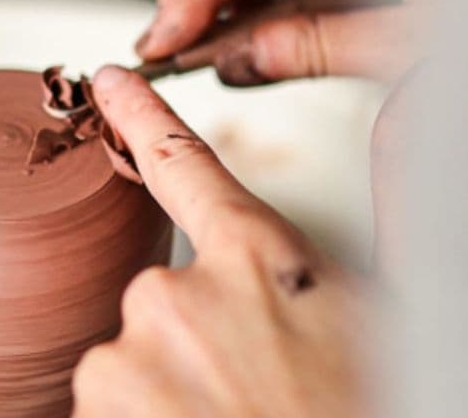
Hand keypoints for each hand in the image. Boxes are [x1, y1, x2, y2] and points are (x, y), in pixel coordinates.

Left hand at [72, 66, 377, 416]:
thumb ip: (331, 263)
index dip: (142, 115)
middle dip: (197, 339)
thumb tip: (329, 214)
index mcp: (253, 259)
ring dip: (170, 391)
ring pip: (135, 360)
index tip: (110, 83)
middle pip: (163, 296)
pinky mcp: (96, 409)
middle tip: (250, 390)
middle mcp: (175, 295)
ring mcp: (126, 357)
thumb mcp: (372, 324)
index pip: (183, 161)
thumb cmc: (366, 409)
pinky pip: (112, 408)